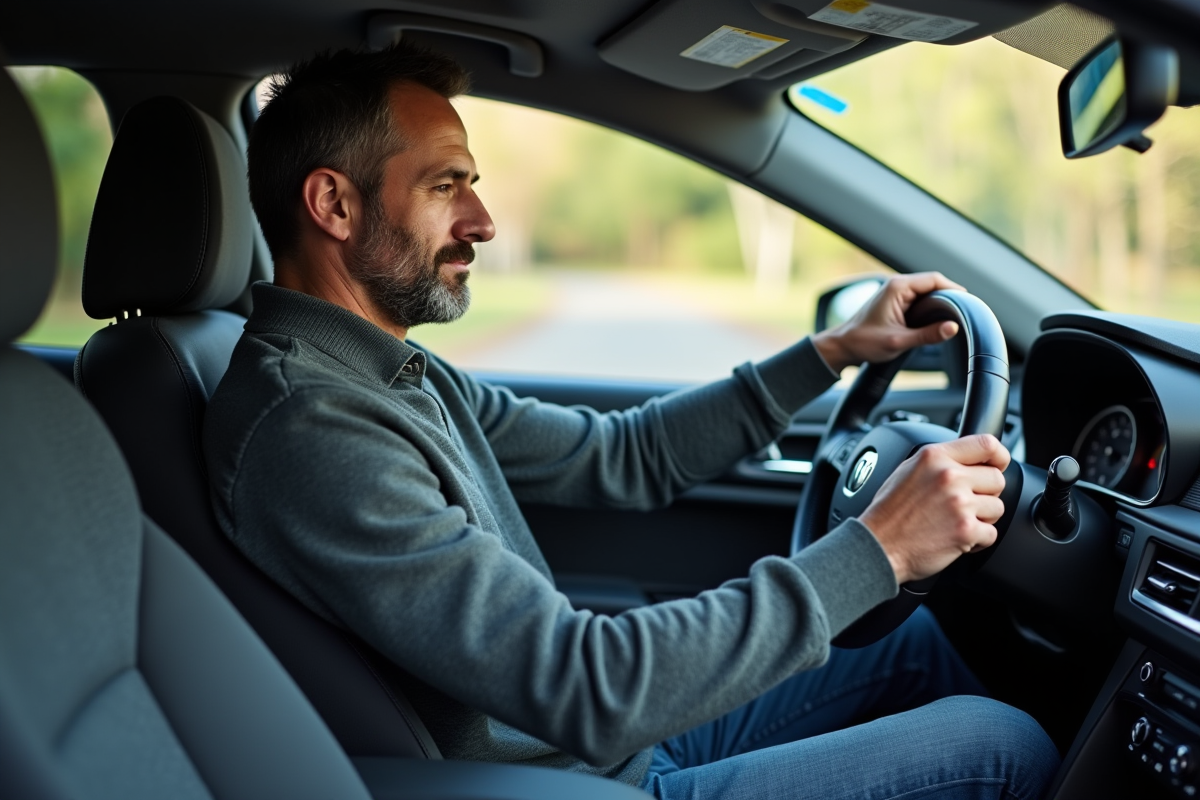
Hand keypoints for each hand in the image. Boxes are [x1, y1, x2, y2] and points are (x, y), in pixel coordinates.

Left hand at [812, 272, 964, 372]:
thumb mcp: (898, 341)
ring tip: (954, 316)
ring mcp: (896, 292)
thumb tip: (953, 328)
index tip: (968, 303)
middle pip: (933, 283)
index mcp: (897, 287)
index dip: (954, 289)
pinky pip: (919, 299)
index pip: (935, 279)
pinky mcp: (895, 302)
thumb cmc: (863, 342)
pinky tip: (938, 319)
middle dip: (950, 296)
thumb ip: (927, 335)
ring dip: (940, 302)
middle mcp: (897, 285)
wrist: (842, 346)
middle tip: (965, 312)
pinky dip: (931, 306)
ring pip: (927, 291)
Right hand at [860, 434, 1009, 584]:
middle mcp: (949, 476)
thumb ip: (939, 461)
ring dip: (982, 518)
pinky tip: (956, 538)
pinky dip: (977, 540)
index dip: (999, 456)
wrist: (878, 546)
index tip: (998, 465)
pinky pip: (991, 534)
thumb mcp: (907, 471)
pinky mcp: (965, 530)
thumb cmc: (888, 513)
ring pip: (997, 508)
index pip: (986, 444)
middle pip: (997, 479)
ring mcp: (959, 504)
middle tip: (964, 504)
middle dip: (985, 494)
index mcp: (934, 457)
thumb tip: (967, 460)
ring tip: (956, 522)